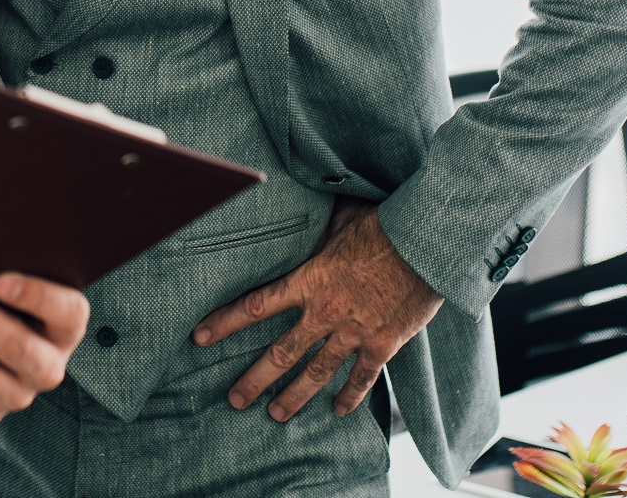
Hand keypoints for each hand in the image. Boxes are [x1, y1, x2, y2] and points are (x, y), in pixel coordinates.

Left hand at [192, 199, 442, 421]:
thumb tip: (300, 211)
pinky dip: (349, 396)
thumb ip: (317, 229)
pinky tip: (337, 411)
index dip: (225, 322)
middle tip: (234, 400)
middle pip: (281, 353)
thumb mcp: (341, 220)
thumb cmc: (383, 225)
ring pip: (316, 373)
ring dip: (294, 397)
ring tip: (275, 414)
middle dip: (254, 379)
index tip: (199, 337)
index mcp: (309, 280)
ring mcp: (354, 333)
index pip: (256, 305)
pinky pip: (361, 378)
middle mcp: (325, 312)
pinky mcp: (383, 345)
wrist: (427, 246)